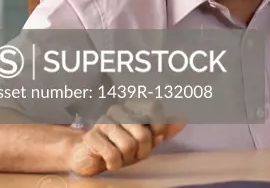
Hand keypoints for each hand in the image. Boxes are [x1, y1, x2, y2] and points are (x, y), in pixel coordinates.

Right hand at [64, 102, 185, 175]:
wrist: (87, 155)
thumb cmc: (119, 146)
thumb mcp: (145, 140)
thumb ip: (163, 131)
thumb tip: (182, 121)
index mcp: (134, 106)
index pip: (154, 107)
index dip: (160, 125)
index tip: (156, 137)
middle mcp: (119, 110)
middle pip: (144, 133)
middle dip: (143, 151)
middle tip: (135, 154)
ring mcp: (104, 122)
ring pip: (129, 145)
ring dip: (128, 159)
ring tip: (121, 157)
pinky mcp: (91, 136)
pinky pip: (113, 155)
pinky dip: (115, 164)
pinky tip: (111, 162)